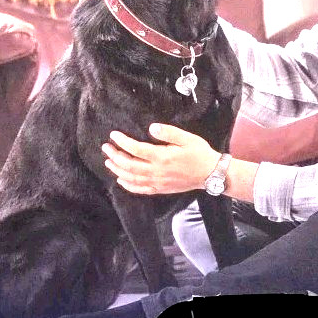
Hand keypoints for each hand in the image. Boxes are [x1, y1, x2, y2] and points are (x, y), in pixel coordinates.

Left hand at [102, 124, 219, 194]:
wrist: (211, 174)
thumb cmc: (200, 154)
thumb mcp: (187, 138)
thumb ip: (168, 132)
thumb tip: (151, 128)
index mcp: (162, 157)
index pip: (136, 149)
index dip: (122, 142)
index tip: (113, 135)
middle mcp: (157, 171)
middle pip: (129, 165)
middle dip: (115, 156)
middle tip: (106, 148)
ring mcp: (158, 182)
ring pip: (132, 178)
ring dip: (118, 170)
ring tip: (109, 161)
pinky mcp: (160, 189)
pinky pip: (140, 190)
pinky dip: (128, 185)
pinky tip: (121, 180)